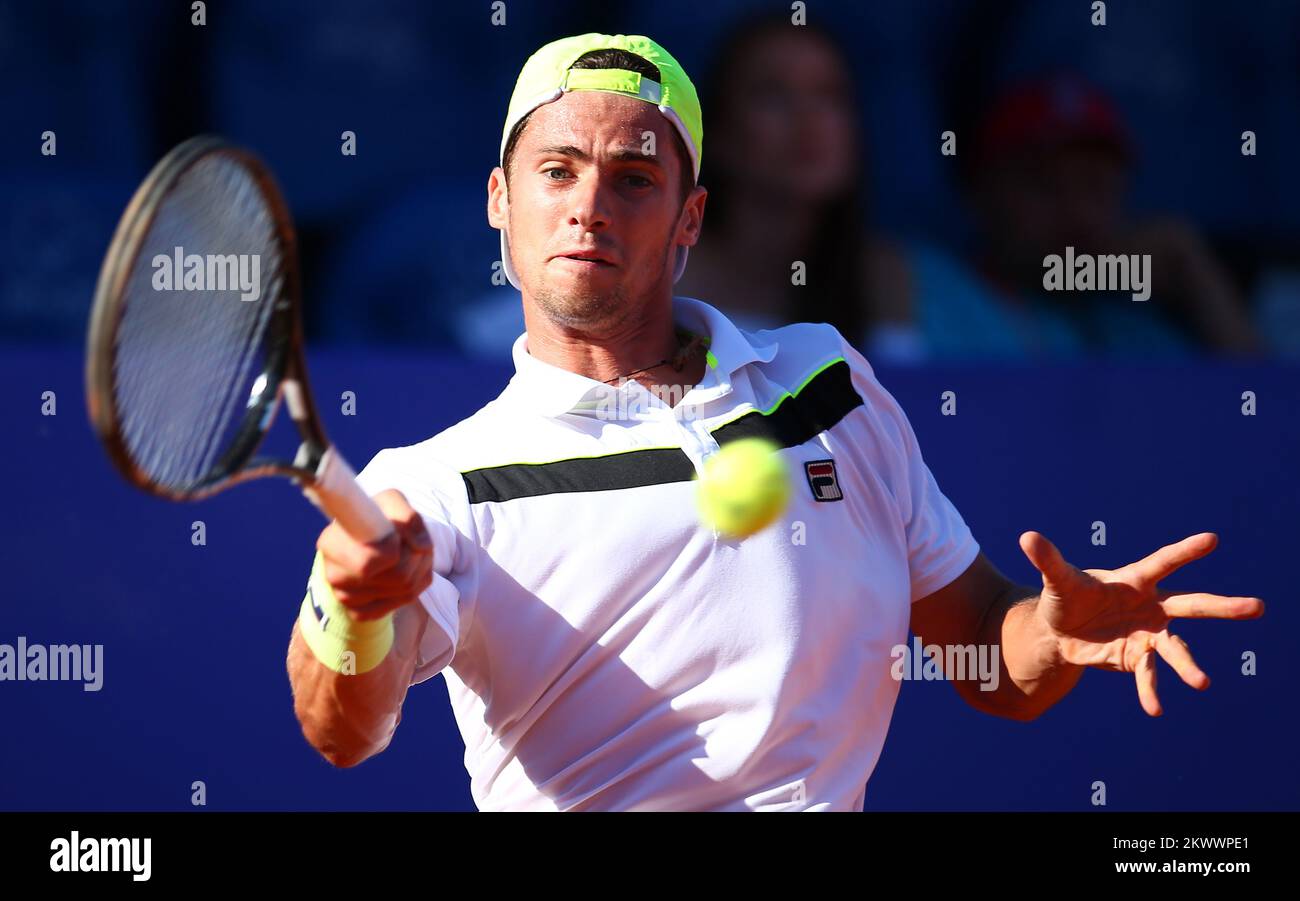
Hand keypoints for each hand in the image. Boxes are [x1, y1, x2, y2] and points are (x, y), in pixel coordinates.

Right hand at [316, 489, 433, 621]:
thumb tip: (421, 547)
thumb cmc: (377, 518)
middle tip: (409, 542)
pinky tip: (404, 572)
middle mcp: (333, 574)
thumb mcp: (391, 503)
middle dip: (416, 556)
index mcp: (330, 543)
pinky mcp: (360, 612)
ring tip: (407, 553)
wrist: (366, 541)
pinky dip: (414, 586)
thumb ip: (408, 517)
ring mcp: (346, 597)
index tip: (396, 538)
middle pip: (399, 576)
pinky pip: (403, 602)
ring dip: (419, 568)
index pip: (368, 563)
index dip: (392, 552)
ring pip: (406, 589)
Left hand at [1018, 531, 1263, 715]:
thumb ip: (1047, 560)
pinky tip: (1153, 709)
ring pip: (1175, 648)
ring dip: (1188, 665)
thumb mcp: (1057, 580)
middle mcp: (1151, 606)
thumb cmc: (1068, 597)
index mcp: (1135, 580)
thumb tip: (1026, 536)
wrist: (1062, 631)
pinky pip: (1148, 676)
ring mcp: (1149, 634)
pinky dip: (1150, 691)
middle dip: (1223, 607)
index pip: (1162, 562)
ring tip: (1203, 682)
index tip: (1212, 539)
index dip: (1185, 551)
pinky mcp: (1138, 658)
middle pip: (1191, 605)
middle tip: (1258, 608)